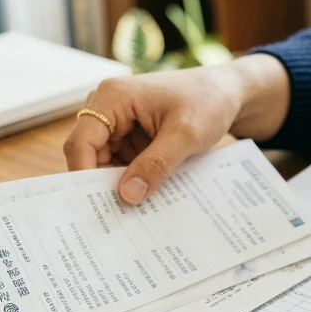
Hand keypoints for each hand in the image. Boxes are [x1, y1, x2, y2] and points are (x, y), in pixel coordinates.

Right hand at [63, 55, 289, 204]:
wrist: (228, 94)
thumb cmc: (208, 101)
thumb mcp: (185, 135)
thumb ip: (156, 165)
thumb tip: (127, 196)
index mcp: (113, 97)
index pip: (82, 142)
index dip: (83, 174)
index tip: (96, 205)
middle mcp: (108, 108)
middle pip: (90, 155)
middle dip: (102, 184)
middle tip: (116, 217)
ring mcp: (119, 123)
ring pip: (106, 163)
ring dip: (120, 184)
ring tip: (135, 211)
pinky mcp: (131, 137)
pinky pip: (123, 164)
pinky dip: (133, 180)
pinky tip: (146, 197)